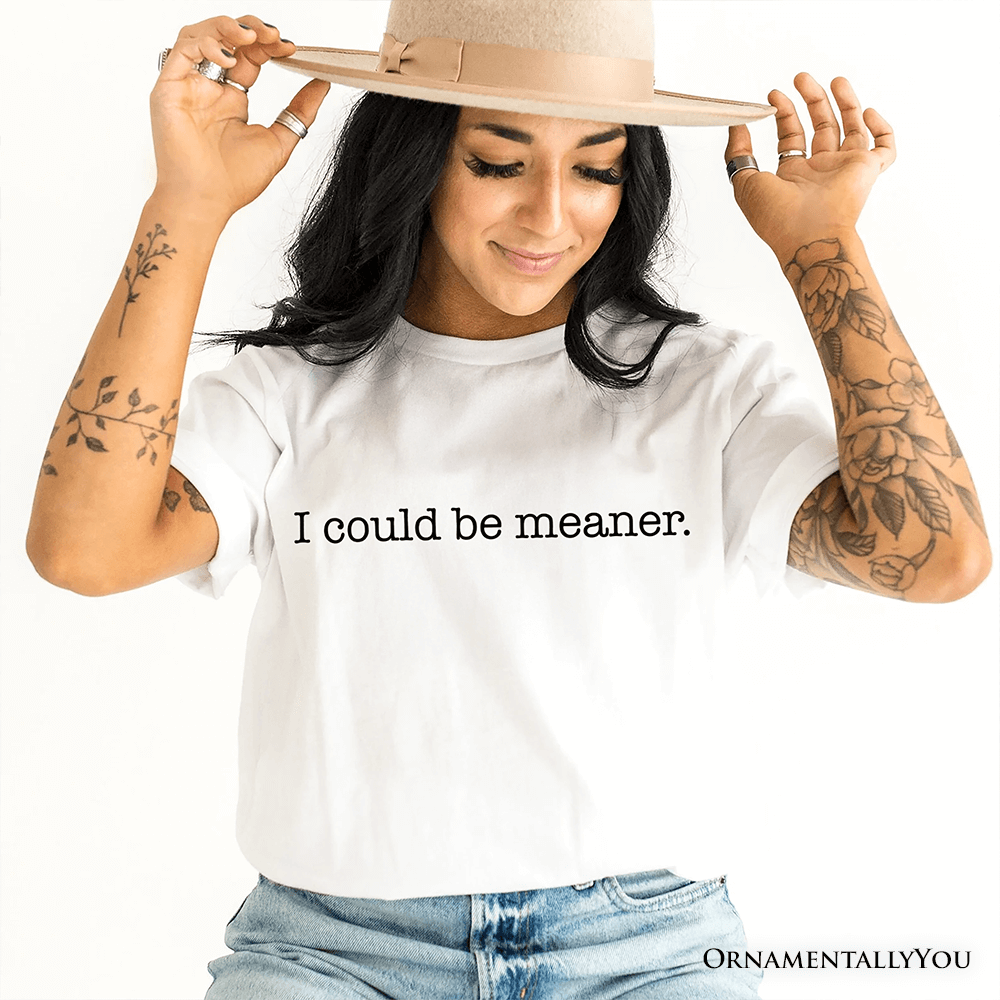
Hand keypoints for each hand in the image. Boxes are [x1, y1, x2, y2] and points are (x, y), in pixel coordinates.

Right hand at [150, 14, 329, 221]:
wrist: (206, 202)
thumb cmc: (235, 181)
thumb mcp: (279, 141)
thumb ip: (300, 111)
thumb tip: (322, 84)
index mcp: (232, 101)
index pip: (249, 57)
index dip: (268, 46)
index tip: (290, 48)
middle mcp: (208, 89)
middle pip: (225, 40)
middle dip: (251, 30)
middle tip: (273, 37)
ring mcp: (187, 87)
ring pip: (200, 35)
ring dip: (227, 28)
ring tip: (251, 37)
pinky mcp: (169, 89)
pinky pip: (181, 50)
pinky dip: (205, 44)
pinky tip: (229, 59)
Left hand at [725, 74, 895, 263]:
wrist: (807, 235)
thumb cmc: (776, 217)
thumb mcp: (745, 182)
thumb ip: (738, 153)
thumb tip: (737, 125)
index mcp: (794, 176)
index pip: (792, 137)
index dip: (784, 114)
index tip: (773, 95)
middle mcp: (821, 171)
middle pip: (821, 127)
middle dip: (812, 100)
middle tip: (801, 77)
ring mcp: (845, 169)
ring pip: (852, 128)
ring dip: (845, 102)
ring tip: (835, 80)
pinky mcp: (867, 171)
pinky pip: (885, 148)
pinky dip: (881, 128)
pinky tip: (868, 113)